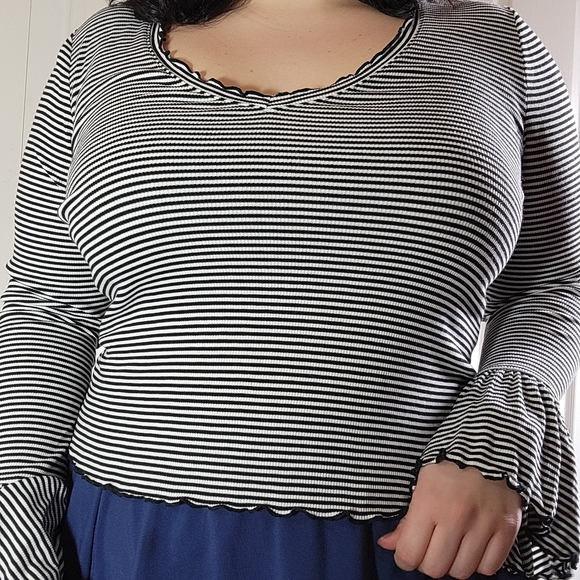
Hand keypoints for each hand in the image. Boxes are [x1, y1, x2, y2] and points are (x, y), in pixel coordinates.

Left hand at [378, 460, 521, 578]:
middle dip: (428, 562)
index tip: (408, 553)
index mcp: (429, 502)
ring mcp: (484, 524)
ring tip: (453, 545)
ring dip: (454, 563)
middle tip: (431, 548)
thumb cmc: (449, 469)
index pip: (410, 553)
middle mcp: (456, 515)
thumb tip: (387, 544)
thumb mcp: (421, 485)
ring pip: (462, 572)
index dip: (404, 559)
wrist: (489, 450)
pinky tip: (473, 546)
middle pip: (435, 568)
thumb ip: (406, 519)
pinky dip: (479, 563)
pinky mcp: (507, 529)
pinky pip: (489, 568)